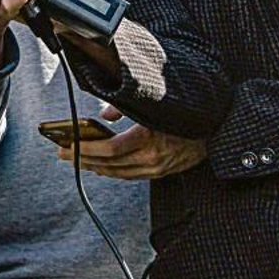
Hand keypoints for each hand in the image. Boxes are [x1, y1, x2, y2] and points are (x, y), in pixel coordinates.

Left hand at [57, 104, 207, 179]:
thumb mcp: (153, 103)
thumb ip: (124, 107)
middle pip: (110, 163)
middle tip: (62, 152)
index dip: (86, 148)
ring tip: (75, 158)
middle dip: (82, 158)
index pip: (110, 148)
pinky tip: (100, 166)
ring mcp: (158, 168)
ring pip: (118, 172)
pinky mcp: (161, 172)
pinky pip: (130, 175)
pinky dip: (112, 171)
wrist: (216, 127)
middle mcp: (153, 158)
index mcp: (150, 138)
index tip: (67, 144)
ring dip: (94, 166)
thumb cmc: (182, 111)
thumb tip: (104, 117)